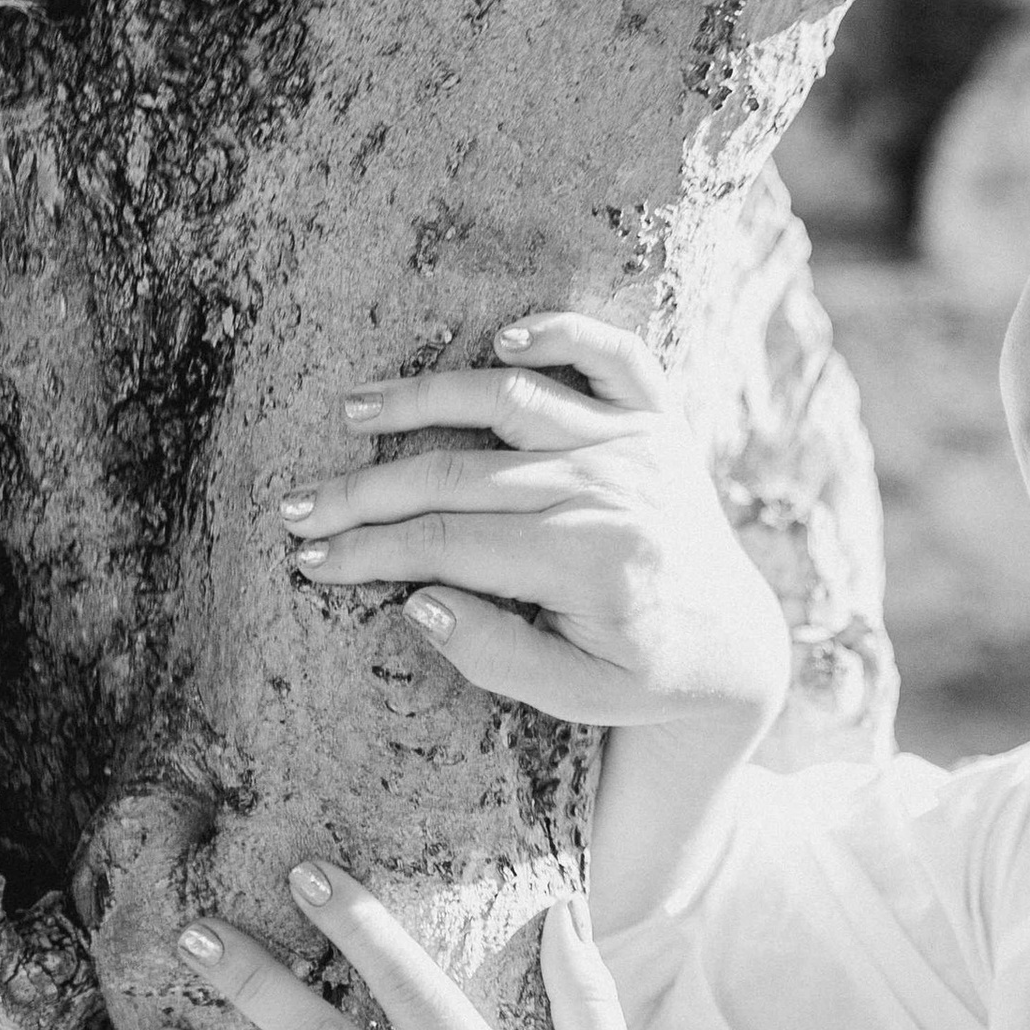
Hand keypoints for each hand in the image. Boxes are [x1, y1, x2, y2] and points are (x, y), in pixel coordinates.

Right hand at [277, 310, 791, 728]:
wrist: (734, 644)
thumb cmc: (643, 673)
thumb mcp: (574, 695)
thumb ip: (495, 655)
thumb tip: (418, 599)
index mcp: (591, 563)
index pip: (449, 544)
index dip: (368, 550)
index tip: (307, 559)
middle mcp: (613, 491)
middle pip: (459, 476)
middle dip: (364, 491)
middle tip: (295, 505)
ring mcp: (637, 445)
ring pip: (511, 400)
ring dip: (425, 398)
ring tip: (354, 410)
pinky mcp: (658, 418)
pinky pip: (614, 354)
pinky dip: (562, 334)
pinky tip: (502, 336)